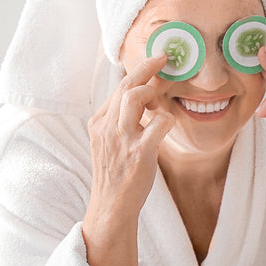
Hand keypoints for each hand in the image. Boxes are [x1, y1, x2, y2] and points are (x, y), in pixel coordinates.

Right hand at [86, 54, 174, 225]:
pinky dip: (167, 119)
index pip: (118, 87)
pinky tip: (166, 125)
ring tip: (159, 104)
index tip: (155, 61)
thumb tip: (142, 97)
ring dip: (152, 93)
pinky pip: (158, 123)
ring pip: (135, 97)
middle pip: (126, 86)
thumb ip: (121, 120)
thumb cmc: (116, 173)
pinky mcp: (139, 153)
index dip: (139, 71)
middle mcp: (107, 127)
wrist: (111, 206)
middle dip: (147, 68)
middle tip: (164, 59)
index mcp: (98, 122)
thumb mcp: (110, 141)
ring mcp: (122, 139)